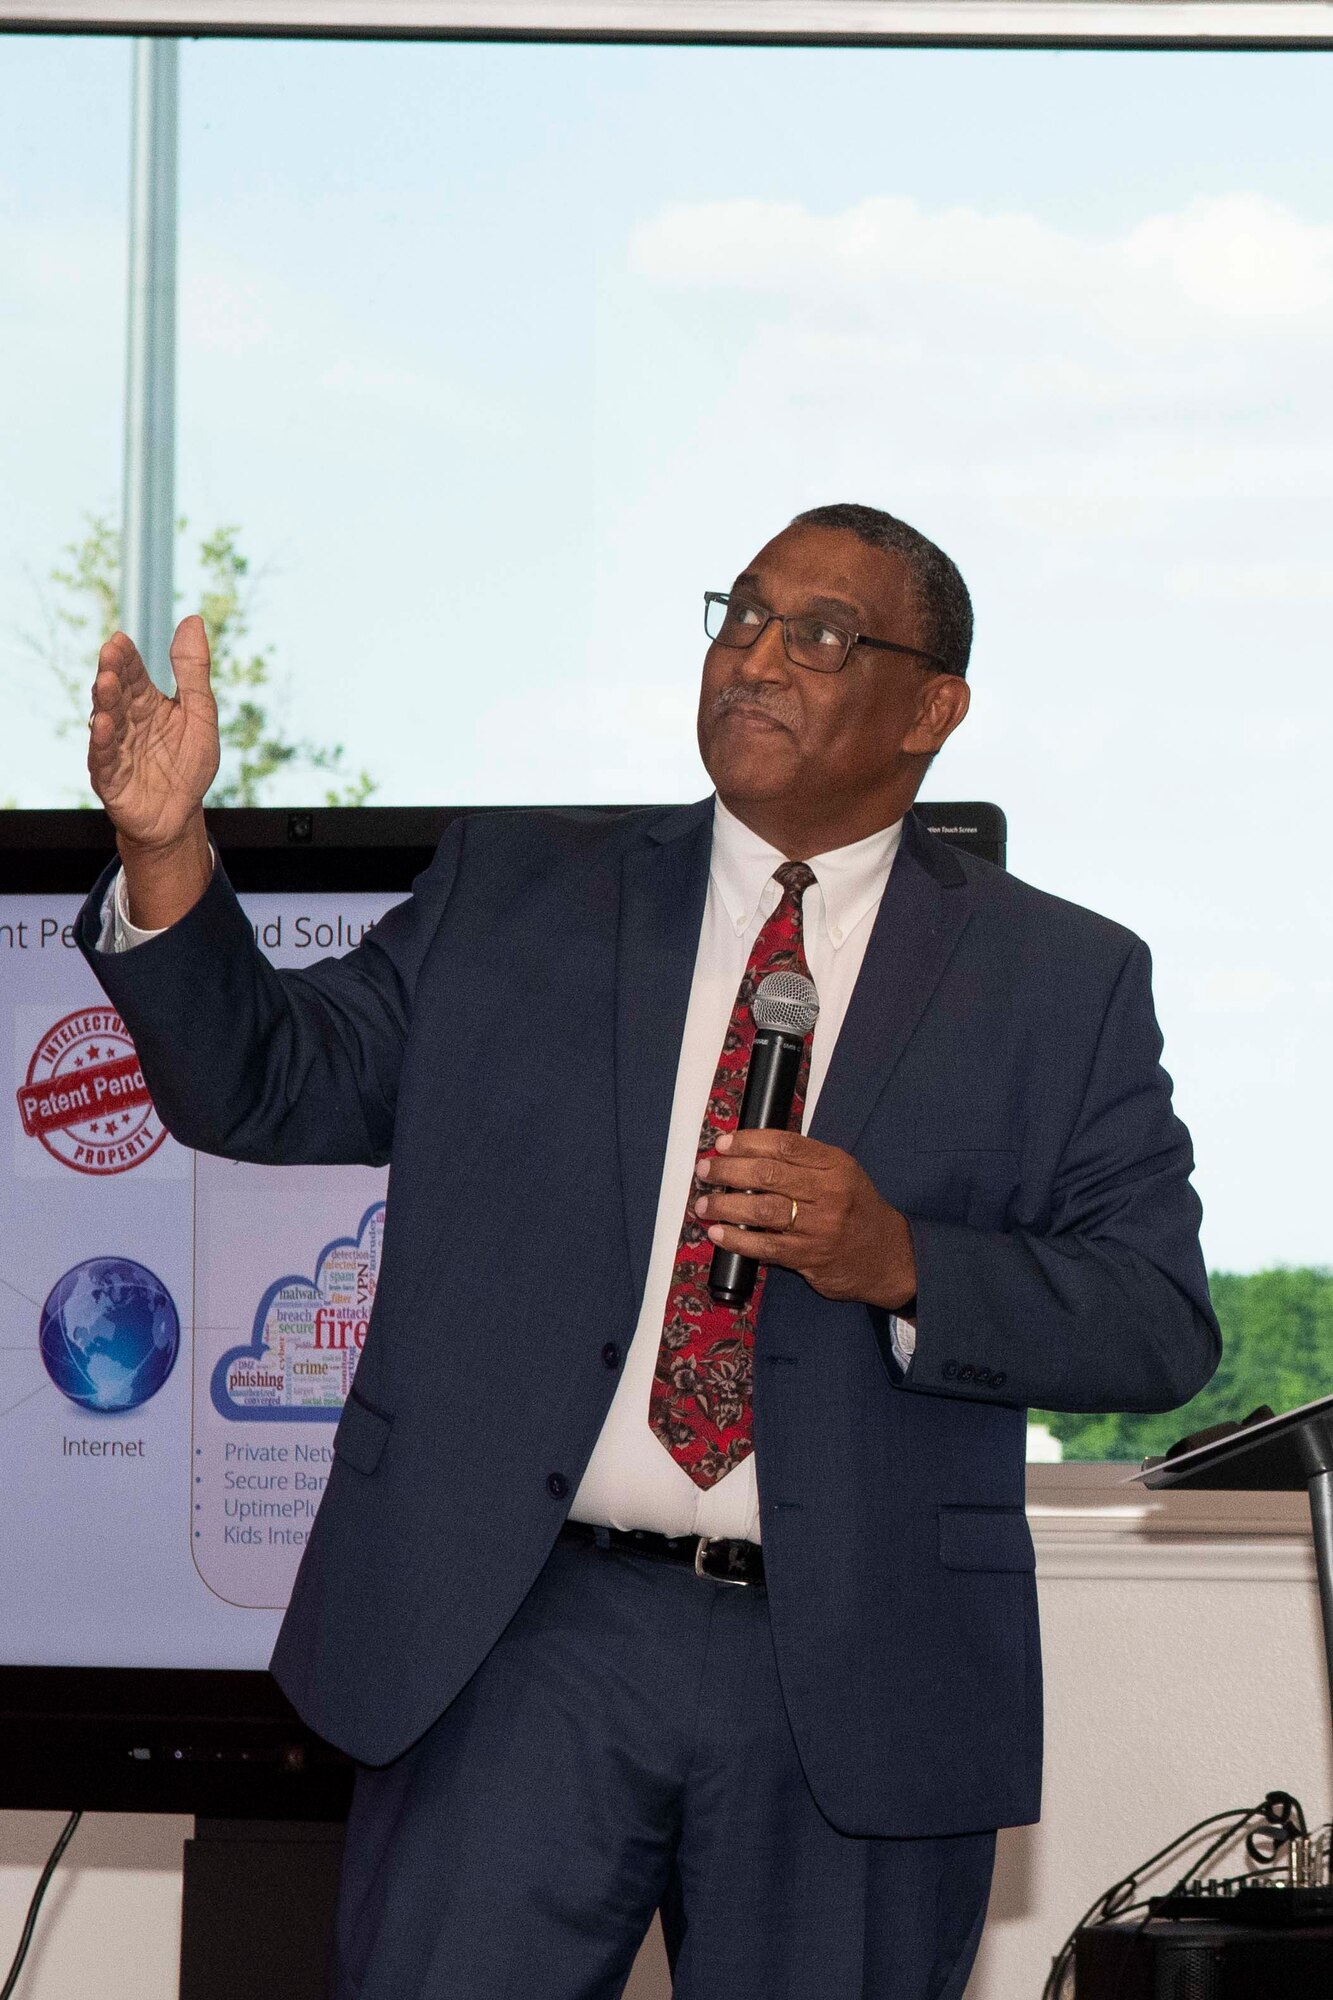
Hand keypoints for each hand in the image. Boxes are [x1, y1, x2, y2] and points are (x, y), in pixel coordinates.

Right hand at [88, 617, 219, 851]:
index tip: (120, 639)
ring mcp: (115, 749)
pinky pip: (103, 758)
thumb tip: (193, 619)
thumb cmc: (188, 765)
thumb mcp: (200, 715)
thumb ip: (194, 673)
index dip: (127, 659)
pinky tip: (102, 724)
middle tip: (110, 653)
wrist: (179, 816)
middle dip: (113, 673)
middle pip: (117, 693)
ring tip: (106, 682)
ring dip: (105, 702)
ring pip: (106, 721)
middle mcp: (126, 722)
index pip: (134, 675)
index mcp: (147, 704)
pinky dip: (103, 742)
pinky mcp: (109, 778)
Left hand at [694, 1128, 916, 1310]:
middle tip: (705, 1170)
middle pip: (768, 1174)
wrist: (888, 1256)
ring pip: (763, 1210)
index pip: (785, 1145)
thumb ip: (804, 1162)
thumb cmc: (856, 1210)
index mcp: (836, 1165)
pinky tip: (718, 1233)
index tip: (723, 1144)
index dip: (748, 1141)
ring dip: (726, 1205)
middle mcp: (830, 1193)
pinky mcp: (811, 1258)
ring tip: (704, 1203)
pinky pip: (766, 1247)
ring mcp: (820, 1227)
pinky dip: (737, 1239)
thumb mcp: (842, 1174)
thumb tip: (747, 1151)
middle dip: (728, 1170)